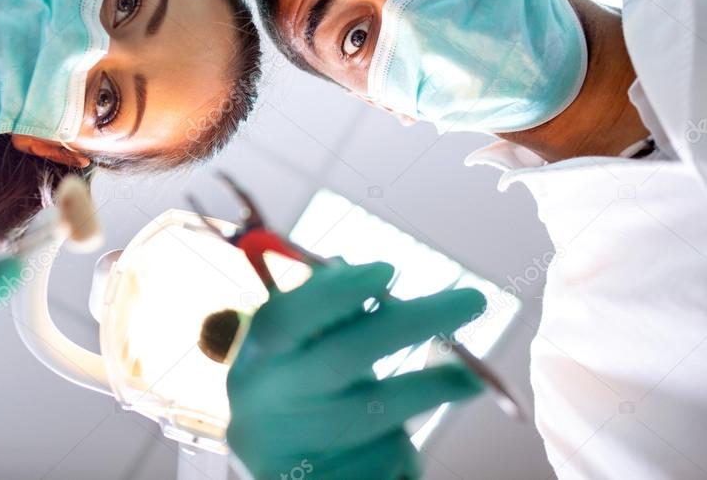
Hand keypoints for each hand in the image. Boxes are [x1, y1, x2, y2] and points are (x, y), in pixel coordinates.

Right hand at [226, 262, 485, 479]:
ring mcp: (291, 452)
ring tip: (466, 378)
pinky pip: (388, 459)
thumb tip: (367, 272)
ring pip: (380, 412)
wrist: (280, 468)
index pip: (287, 318)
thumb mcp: (301, 351)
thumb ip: (328, 314)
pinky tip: (396, 439)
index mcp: (256, 359)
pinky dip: (405, 445)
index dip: (335, 292)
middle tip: (472, 301)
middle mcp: (264, 404)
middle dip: (414, 323)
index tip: (388, 269)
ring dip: (431, 388)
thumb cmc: (301, 392)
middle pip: (344, 357)